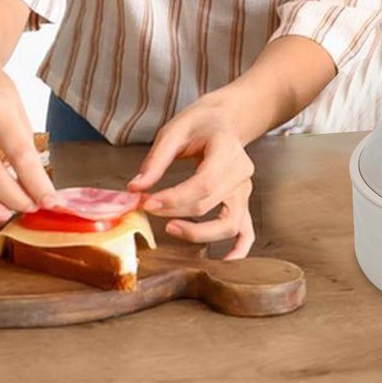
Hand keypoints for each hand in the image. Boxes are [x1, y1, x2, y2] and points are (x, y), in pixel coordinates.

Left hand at [126, 94, 254, 258]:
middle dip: (174, 211)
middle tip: (148, 207)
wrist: (226, 119)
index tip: (147, 202)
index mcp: (227, 149)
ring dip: (199, 234)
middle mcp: (241, 171)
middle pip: (209, 203)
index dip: (175, 198)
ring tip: (171, 229)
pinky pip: (246, 231)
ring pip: (228, 223)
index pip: (205, 183)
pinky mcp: (243, 201)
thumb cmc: (200, 122)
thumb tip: (135, 189)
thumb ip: (156, 160)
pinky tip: (225, 263)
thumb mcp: (174, 130)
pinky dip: (238, 249)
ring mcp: (245, 189)